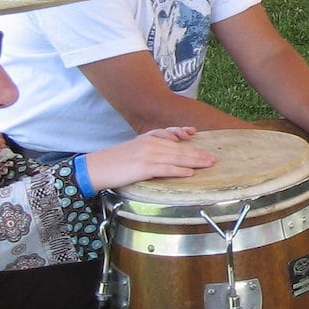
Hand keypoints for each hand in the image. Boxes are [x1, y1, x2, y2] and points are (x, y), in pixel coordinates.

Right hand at [86, 126, 213, 189]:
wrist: (95, 168)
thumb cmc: (115, 161)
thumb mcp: (135, 148)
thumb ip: (152, 145)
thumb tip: (171, 147)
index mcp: (148, 138)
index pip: (171, 135)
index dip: (186, 137)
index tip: (196, 135)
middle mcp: (150, 144)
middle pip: (179, 148)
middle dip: (198, 152)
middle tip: (213, 157)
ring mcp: (147, 155)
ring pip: (176, 158)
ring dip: (194, 161)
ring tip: (208, 164)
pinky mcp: (143, 168)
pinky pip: (165, 169)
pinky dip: (179, 171)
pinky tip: (189, 173)